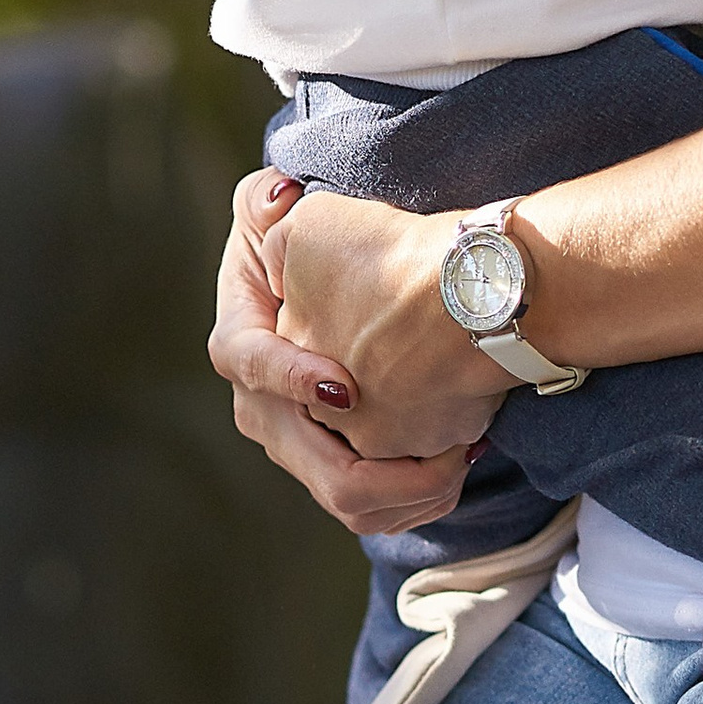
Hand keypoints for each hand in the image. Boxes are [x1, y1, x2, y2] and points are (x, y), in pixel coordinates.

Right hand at [207, 171, 491, 534]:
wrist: (318, 288)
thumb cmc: (297, 241)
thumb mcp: (273, 207)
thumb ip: (266, 199)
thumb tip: (279, 200)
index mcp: (240, 343)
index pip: (252, 364)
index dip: (291, 378)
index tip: (344, 385)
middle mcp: (262, 408)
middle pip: (311, 462)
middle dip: (377, 469)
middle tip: (442, 453)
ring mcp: (295, 444)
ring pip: (345, 497)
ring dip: (406, 491)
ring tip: (462, 461)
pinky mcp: (329, 463)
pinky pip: (369, 504)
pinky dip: (415, 496)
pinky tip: (460, 466)